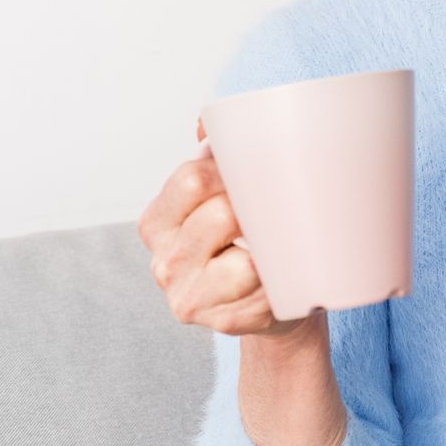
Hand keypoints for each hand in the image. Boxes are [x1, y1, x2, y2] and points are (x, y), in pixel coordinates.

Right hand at [138, 119, 303, 338]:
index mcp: (159, 222)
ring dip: (275, 249)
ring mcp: (190, 298)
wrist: (273, 302)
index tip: (264, 166)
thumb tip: (208, 121)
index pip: (191, 180)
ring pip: (243, 263)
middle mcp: (165, 262)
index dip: (233, 169)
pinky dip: (283, 283)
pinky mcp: (223, 324)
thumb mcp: (227, 196)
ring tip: (286, 244)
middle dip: (257, 207)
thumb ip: (217, 159)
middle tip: (284, 204)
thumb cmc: (250, 237)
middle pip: (218, 216)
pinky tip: (286, 278)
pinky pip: (264, 294)